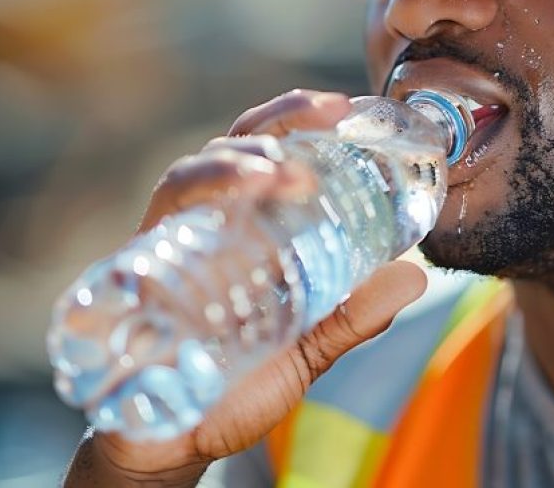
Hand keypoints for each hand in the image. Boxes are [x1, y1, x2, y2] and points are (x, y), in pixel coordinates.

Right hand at [63, 90, 427, 486]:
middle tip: (325, 115)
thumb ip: (353, 316)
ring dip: (238, 164)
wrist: (173, 446)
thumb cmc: (235, 390)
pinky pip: (156, 222)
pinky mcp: (138, 272)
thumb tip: (414, 276)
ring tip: (285, 173)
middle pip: (231, 148)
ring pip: (190, 175)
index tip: (342, 107)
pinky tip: (223, 203)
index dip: (298, 119)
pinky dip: (189, 200)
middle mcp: (206, 225)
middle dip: (276, 121)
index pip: (267, 152)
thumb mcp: (307, 349)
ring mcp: (171, 244)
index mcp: (246, 229)